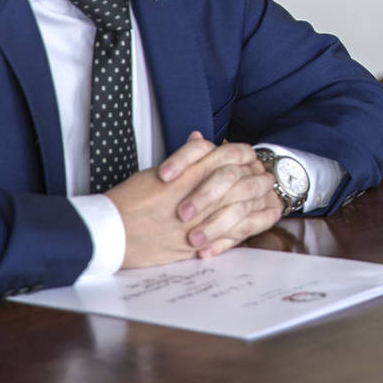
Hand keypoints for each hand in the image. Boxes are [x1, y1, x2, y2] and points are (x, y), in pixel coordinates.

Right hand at [106, 133, 281, 266]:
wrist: (109, 232)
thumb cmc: (129, 200)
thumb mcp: (157, 171)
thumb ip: (186, 157)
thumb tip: (199, 140)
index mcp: (190, 173)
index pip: (230, 156)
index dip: (246, 157)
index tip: (253, 160)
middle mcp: (199, 195)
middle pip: (243, 182)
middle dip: (260, 180)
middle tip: (269, 179)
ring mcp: (200, 221)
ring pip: (242, 208)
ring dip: (260, 202)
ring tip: (272, 199)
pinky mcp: (196, 243)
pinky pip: (231, 234)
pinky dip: (250, 226)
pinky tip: (262, 220)